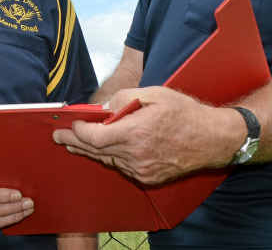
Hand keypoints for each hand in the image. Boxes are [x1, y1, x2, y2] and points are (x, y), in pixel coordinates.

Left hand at [53, 86, 239, 184]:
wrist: (212, 139)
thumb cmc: (185, 113)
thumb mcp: (153, 94)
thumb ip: (123, 99)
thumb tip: (102, 108)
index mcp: (135, 133)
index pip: (94, 137)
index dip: (78, 131)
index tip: (70, 124)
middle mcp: (136, 155)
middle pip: (95, 151)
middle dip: (75, 142)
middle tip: (59, 137)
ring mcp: (142, 170)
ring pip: (107, 160)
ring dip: (90, 151)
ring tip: (74, 143)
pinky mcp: (148, 177)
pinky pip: (122, 167)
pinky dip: (110, 157)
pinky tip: (102, 151)